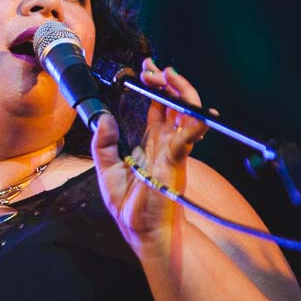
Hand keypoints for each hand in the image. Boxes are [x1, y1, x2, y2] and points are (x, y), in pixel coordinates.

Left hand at [91, 58, 213, 253]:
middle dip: (167, 82)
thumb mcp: (107, 170)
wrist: (142, 232)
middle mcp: (166, 143)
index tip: (146, 70)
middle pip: (174, 104)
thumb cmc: (130, 205)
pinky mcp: (175, 162)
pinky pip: (188, 138)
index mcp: (152, 143)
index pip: (158, 107)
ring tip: (169, 77)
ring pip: (186, 113)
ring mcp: (173, 151)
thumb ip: (103, 144)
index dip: (155, 87)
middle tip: (154, 69)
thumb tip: (103, 118)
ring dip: (180, 92)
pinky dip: (195, 123)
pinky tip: (198, 113)